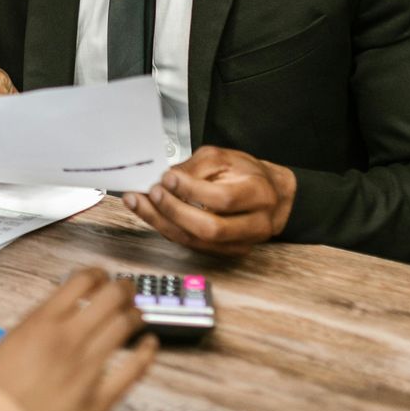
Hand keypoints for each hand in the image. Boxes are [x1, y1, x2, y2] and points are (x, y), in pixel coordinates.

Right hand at [0, 268, 155, 410]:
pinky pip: (133, 369)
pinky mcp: (99, 399)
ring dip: (135, 314)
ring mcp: (87, 369)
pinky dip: (146, 352)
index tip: (101, 277)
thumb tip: (62, 314)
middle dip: (123, 288)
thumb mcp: (9, 341)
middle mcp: (68, 339)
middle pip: (110, 297)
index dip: (97, 274)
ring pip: (125, 326)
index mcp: (42, 322)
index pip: (81, 281)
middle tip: (127, 290)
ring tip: (137, 314)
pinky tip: (150, 344)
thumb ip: (38, 325)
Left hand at [122, 146, 295, 257]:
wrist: (270, 194)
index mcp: (259, 194)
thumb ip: (195, 167)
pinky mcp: (226, 252)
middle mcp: (255, 225)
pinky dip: (168, 230)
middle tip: (151, 193)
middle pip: (210, 229)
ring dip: (162, 223)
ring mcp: (241, 243)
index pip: (223, 199)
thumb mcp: (223, 158)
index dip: (191, 190)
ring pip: (197, 242)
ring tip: (139, 203)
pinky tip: (151, 214)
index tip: (167, 178)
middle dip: (174, 211)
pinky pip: (192, 246)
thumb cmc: (245, 173)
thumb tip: (166, 179)